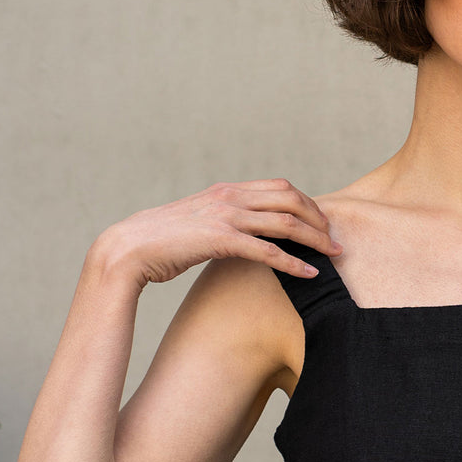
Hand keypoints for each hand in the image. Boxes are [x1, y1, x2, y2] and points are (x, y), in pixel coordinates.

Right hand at [89, 178, 342, 289]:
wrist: (127, 250)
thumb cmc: (161, 242)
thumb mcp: (198, 222)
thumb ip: (222, 221)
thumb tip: (242, 233)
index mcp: (226, 190)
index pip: (280, 187)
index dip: (306, 203)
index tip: (320, 222)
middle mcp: (229, 197)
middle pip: (291, 199)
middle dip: (319, 218)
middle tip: (335, 238)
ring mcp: (226, 216)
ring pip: (286, 222)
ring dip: (316, 239)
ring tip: (335, 254)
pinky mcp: (221, 240)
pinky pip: (269, 251)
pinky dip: (295, 263)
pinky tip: (311, 274)